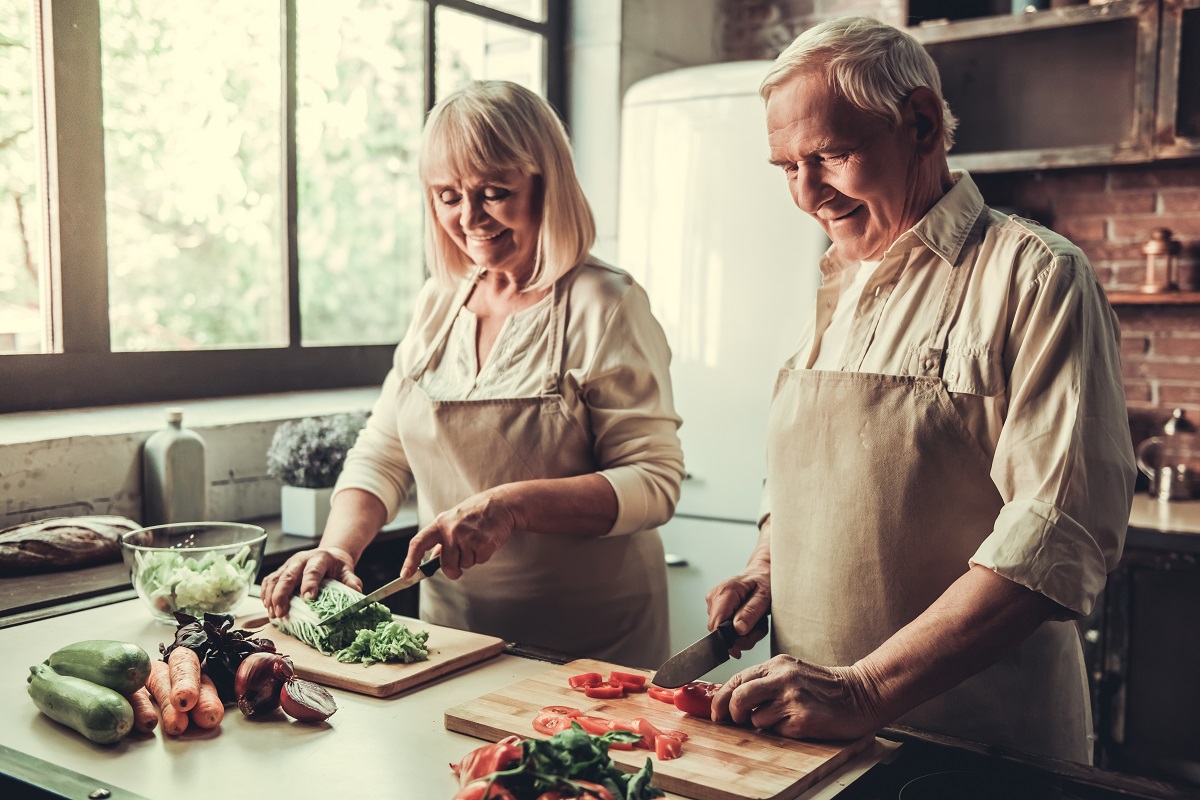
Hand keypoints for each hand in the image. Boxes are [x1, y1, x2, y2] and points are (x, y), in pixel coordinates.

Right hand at [259, 547, 360, 618]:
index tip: (308, 599)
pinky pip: (269, 580)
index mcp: (320, 558)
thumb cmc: (337, 566)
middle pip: (288, 575)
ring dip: (271, 596)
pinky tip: (266, 606)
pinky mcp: (281, 570)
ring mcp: (289, 564)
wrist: (329, 554)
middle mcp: (301, 559)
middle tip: (281, 612)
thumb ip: (351, 581)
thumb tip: (357, 593)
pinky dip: (265, 593)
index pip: (313, 571)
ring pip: (275, 578)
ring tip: (273, 614)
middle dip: (282, 594)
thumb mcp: (347, 571)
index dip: (309, 584)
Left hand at [401, 489, 520, 580]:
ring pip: (464, 565)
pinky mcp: (482, 542)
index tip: (405, 575)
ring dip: (471, 558)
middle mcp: (451, 529)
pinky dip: (483, 555)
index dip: (410, 560)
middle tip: (461, 562)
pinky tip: (486, 540)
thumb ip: (442, 537)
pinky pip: (479, 561)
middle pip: (446, 565)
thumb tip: (433, 557)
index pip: (419, 543)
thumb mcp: (454, 519)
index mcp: (440, 523)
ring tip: (477, 540)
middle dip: (454, 570)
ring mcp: (466, 536)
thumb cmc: (477, 512)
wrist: (502, 503)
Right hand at [705, 570, 770, 656]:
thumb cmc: (765, 581)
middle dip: (741, 637)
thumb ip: (751, 612)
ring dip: (744, 635)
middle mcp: (714, 597)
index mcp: (724, 592)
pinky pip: (726, 628)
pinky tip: (751, 621)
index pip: (715, 625)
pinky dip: (741, 630)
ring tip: (757, 623)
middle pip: (720, 631)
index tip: (738, 652)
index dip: (725, 641)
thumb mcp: (765, 596)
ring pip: (724, 633)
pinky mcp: (717, 609)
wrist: (762, 572)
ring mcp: (714, 603)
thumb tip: (738, 629)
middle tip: (759, 630)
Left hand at [711, 655, 883, 740]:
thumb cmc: (825, 687)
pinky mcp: (803, 718)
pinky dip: (782, 732)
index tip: (716, 712)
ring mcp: (793, 698)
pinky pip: (777, 732)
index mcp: (777, 664)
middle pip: (739, 697)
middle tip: (735, 721)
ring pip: (756, 718)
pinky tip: (798, 724)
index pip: (737, 679)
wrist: (861, 694)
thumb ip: (766, 681)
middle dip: (732, 713)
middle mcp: (783, 678)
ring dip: (763, 724)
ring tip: (784, 718)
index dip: (721, 698)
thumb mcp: (793, 673)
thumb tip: (735, 701)